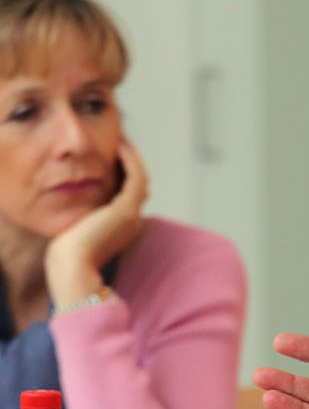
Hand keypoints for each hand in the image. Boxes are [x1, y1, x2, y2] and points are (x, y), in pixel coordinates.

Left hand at [46, 140, 149, 305]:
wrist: (73, 266)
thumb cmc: (67, 254)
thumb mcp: (77, 230)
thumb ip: (82, 217)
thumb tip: (72, 206)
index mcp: (122, 226)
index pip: (128, 194)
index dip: (122, 173)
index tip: (110, 157)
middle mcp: (132, 219)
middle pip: (137, 184)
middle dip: (129, 163)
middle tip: (119, 143)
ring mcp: (132, 214)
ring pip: (141, 178)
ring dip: (132, 158)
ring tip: (121, 141)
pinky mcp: (126, 208)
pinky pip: (136, 176)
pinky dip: (131, 160)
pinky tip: (119, 146)